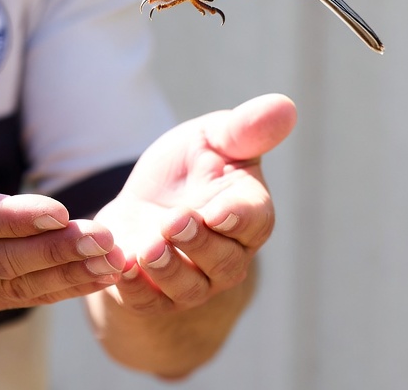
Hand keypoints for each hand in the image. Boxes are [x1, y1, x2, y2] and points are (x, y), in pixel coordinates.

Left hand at [95, 93, 295, 313]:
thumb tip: (286, 105)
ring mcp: (192, 280)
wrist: (145, 201)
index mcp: (247, 212)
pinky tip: (121, 268)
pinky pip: (148, 302)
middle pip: (223, 261)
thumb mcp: (211, 139)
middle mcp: (226, 254)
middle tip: (173, 222)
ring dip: (168, 270)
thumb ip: (244, 129)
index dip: (237, 217)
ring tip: (148, 248)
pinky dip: (135, 288)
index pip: (254, 220)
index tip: (217, 210)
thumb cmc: (189, 167)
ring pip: (188, 287)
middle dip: (198, 243)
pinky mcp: (153, 293)